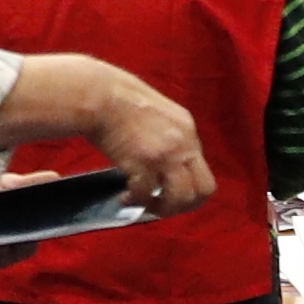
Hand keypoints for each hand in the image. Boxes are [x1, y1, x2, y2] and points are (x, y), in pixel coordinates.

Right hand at [85, 72, 215, 211]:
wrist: (100, 95)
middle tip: (163, 206)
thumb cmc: (120, 103)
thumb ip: (169, 139)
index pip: (203, 172)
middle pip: (202, 190)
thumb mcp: (158, 115)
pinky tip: (125, 197)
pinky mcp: (144, 162)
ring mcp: (165, 154)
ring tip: (144, 204)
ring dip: (162, 208)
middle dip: (184, 206)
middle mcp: (183, 144)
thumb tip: (169, 168)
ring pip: (179, 198)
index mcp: (188, 130)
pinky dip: (136, 201)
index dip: (189, 190)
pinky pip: (146, 194)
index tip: (172, 195)